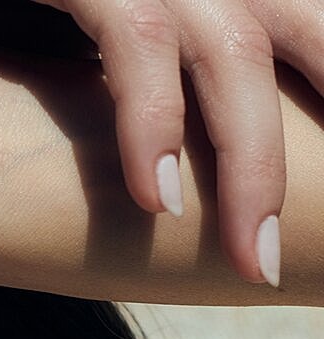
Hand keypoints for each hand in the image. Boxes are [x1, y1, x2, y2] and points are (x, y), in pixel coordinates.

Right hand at [24, 0, 323, 284]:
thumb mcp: (96, 14)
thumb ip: (145, 56)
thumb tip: (181, 143)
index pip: (299, 20)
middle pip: (304, 25)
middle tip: (302, 238)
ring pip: (234, 51)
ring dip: (253, 163)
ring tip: (250, 254)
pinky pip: (139, 39)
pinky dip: (152, 123)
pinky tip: (156, 204)